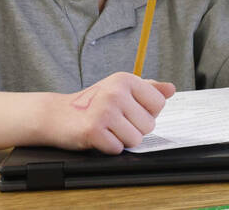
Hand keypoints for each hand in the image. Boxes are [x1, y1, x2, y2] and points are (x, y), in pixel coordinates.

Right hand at [51, 72, 175, 153]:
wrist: (57, 114)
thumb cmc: (93, 102)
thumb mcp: (120, 88)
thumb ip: (148, 89)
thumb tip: (171, 89)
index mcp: (126, 79)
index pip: (159, 104)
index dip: (147, 113)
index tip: (131, 111)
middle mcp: (116, 92)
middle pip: (148, 125)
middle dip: (134, 129)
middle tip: (116, 122)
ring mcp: (104, 111)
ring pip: (135, 139)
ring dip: (122, 140)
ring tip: (108, 129)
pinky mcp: (93, 130)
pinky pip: (117, 149)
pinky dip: (109, 147)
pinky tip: (99, 137)